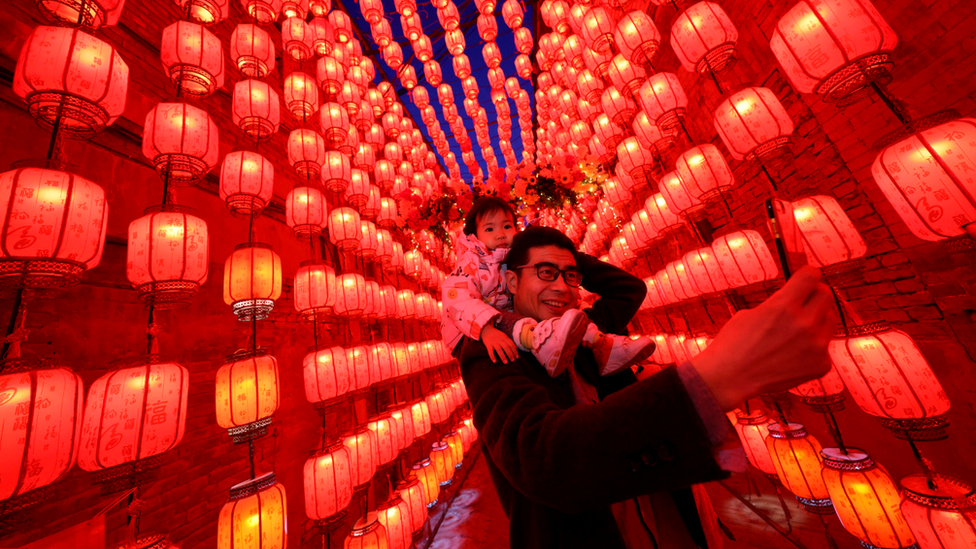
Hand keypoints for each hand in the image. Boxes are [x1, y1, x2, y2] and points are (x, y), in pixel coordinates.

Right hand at [481, 324, 519, 363]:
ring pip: (499, 349)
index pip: (511, 344)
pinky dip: (492, 356)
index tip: (517, 357)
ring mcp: (493, 342)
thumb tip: (516, 348)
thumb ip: (509, 342)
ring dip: (502, 356)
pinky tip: (494, 361)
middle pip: (506, 347)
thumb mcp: (504, 336)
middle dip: (510, 354)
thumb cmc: (496, 334)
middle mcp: (499, 339)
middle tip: (512, 360)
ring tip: (506, 362)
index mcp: (504, 337)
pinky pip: (490, 351)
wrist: (486, 329)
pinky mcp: (488, 344)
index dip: (514, 351)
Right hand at [690, 266, 836, 411]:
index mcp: (783, 306)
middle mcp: (803, 324)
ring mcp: (815, 346)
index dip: (806, 275)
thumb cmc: (734, 343)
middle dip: (814, 295)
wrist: (730, 378)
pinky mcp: (821, 365)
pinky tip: (792, 356)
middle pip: (826, 295)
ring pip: (828, 321)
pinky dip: (811, 349)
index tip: (804, 279)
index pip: (810, 275)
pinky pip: (823, 348)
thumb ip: (779, 304)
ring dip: (815, 322)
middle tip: (803, 303)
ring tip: (794, 334)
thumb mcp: (751, 313)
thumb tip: (797, 299)